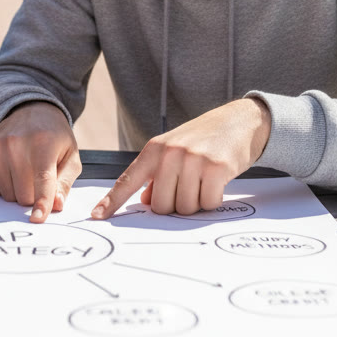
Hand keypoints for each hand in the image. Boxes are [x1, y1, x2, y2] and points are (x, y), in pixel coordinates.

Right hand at [0, 102, 80, 222]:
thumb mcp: (70, 157)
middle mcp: (16, 143)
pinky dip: (3, 185)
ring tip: (25, 171)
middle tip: (38, 180)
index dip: (41, 202)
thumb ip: (65, 183)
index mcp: (43, 144)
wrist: (31, 110)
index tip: (37, 219)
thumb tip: (57, 206)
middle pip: (22, 195)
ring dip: (17, 191)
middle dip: (32, 196)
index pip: (42, 180)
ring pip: (6, 194)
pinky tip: (11, 168)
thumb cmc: (54, 137)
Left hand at [91, 97, 271, 218]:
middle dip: (175, 205)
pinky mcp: (216, 168)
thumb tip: (146, 203)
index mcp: (155, 149)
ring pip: (185, 208)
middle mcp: (170, 154)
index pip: (128, 180)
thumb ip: (157, 176)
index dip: (112, 201)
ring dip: (197, 203)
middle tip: (189, 187)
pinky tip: (217, 182)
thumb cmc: (204, 139)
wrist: (240, 120)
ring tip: (204, 181)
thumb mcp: (174, 150)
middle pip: (161, 206)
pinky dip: (214, 200)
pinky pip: (208, 204)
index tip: (97, 216)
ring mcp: (193, 160)